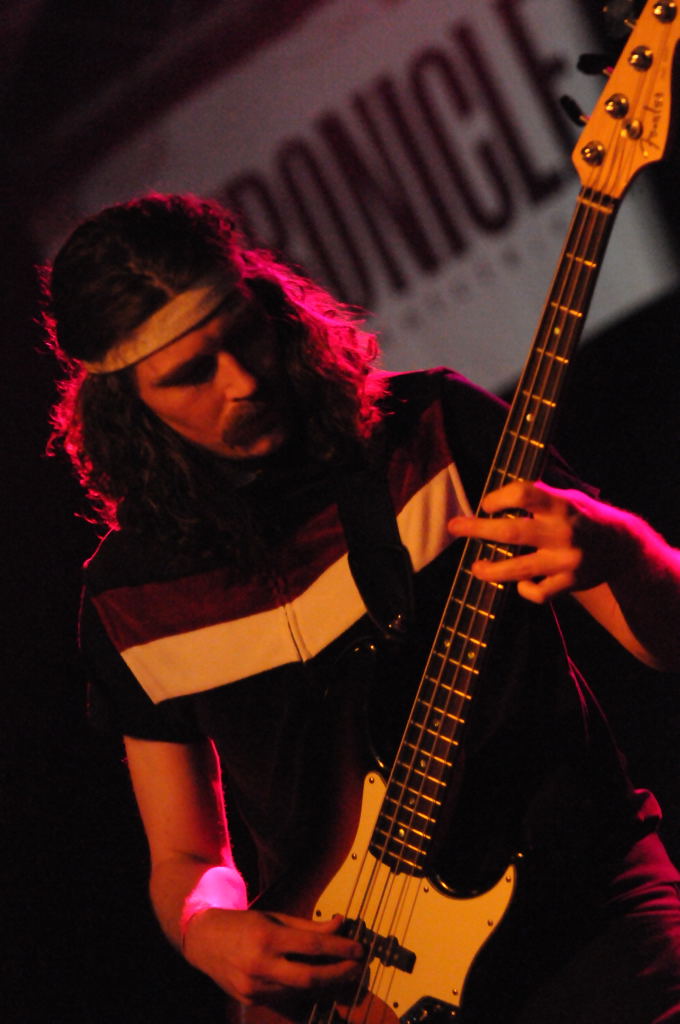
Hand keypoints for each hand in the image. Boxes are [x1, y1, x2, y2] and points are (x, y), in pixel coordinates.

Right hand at [182, 907, 364, 1007]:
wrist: (204, 940)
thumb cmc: (244, 924)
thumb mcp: (275, 918)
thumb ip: (308, 926)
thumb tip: (340, 925)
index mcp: (267, 938)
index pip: (312, 947)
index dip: (340, 950)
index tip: (359, 949)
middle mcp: (260, 965)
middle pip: (309, 978)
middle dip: (338, 975)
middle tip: (357, 968)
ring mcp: (254, 986)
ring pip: (299, 991)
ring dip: (324, 984)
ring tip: (342, 974)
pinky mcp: (250, 999)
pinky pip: (284, 997)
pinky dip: (303, 990)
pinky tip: (316, 982)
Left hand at [448, 480, 623, 603]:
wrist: (621, 546)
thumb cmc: (582, 517)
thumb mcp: (566, 497)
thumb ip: (536, 497)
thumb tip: (493, 498)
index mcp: (561, 504)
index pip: (523, 494)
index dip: (499, 498)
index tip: (487, 505)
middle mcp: (563, 531)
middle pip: (512, 533)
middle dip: (477, 530)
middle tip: (455, 527)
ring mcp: (566, 560)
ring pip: (519, 569)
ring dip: (491, 570)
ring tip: (476, 568)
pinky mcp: (570, 583)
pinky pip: (538, 593)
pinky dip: (525, 589)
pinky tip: (519, 583)